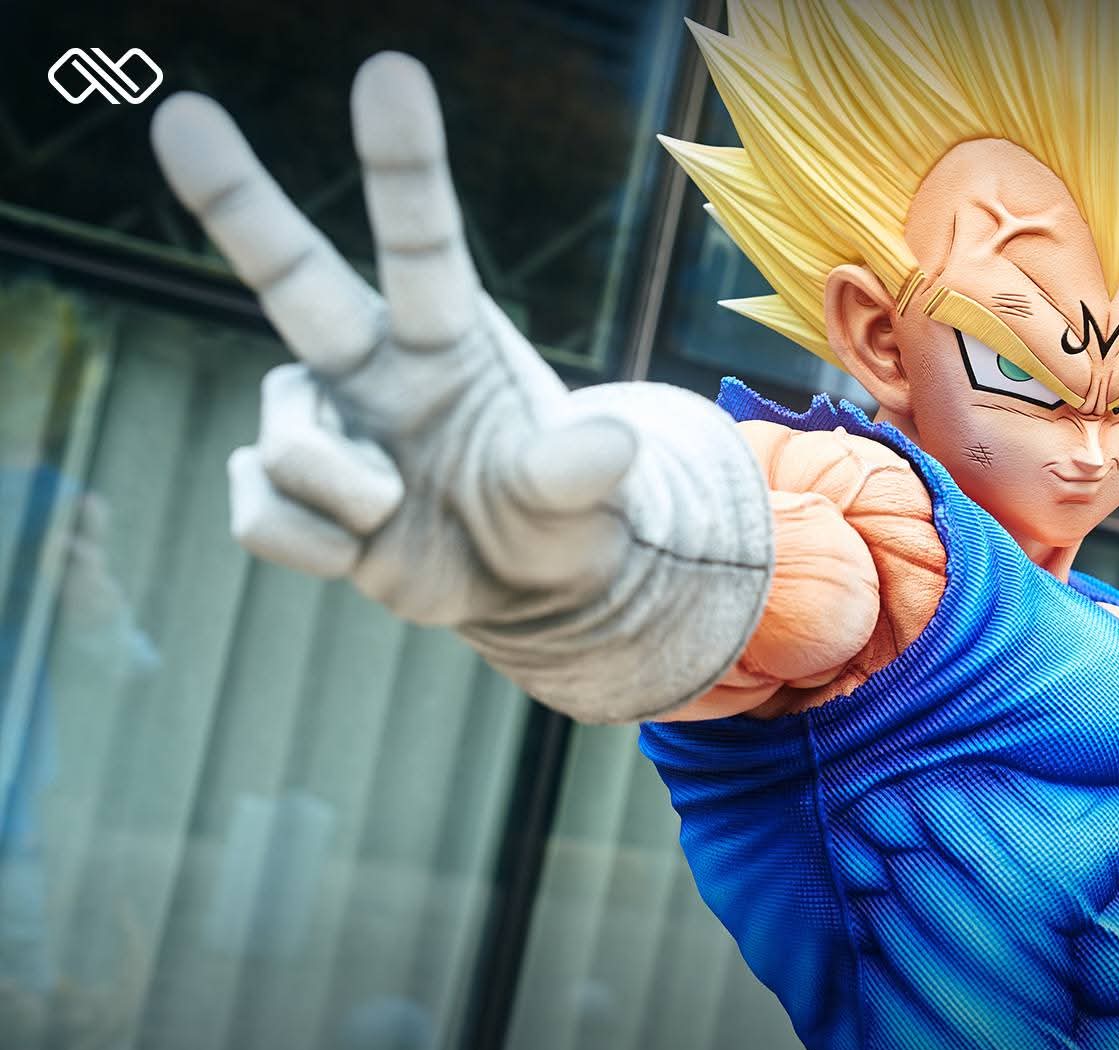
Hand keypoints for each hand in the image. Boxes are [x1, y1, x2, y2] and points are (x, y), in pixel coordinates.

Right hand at [150, 53, 635, 626]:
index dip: (404, 163)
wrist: (515, 587)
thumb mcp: (579, 502)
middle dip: (238, 201)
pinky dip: (317, 549)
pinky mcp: (279, 490)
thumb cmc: (553, 517)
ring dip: (348, 493)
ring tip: (399, 511)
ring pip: (286, 441)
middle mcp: (372, 363)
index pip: (423, 243)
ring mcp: (321, 422)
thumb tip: (613, 442)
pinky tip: (362, 550)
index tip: (390, 71)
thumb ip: (579, 472)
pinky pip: (262, 514)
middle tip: (182, 112)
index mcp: (448, 341)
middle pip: (294, 276)